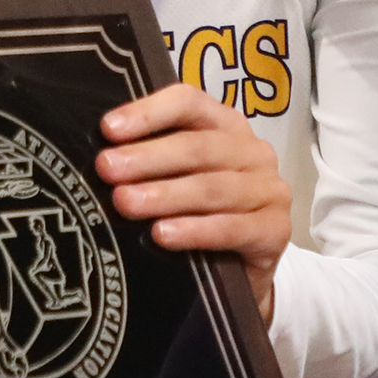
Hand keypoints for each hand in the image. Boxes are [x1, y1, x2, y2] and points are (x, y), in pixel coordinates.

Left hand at [95, 82, 290, 318]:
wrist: (243, 274)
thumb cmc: (201, 215)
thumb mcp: (177, 180)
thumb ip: (151, 161)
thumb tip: (101, 157)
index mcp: (226, 126)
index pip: (189, 104)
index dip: (148, 113)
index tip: (109, 129)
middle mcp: (252, 152)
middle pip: (198, 147)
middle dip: (148, 157)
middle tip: (108, 169)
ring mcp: (269, 190)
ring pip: (212, 188)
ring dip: (165, 194)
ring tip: (125, 202)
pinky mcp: (276, 230)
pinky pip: (232, 228)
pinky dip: (195, 231)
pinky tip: (162, 234)